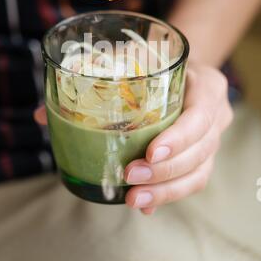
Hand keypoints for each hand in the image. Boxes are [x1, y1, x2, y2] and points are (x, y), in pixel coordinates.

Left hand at [34, 64, 232, 214]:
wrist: (178, 67)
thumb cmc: (155, 61)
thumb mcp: (132, 56)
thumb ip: (94, 76)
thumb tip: (44, 115)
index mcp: (206, 86)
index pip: (201, 115)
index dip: (180, 137)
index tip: (150, 152)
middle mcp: (216, 115)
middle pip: (202, 151)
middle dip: (166, 170)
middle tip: (130, 178)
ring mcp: (211, 139)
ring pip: (199, 173)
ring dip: (166, 190)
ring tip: (134, 199)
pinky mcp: (201, 156)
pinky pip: (192, 180)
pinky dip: (168, 194)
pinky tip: (145, 205)